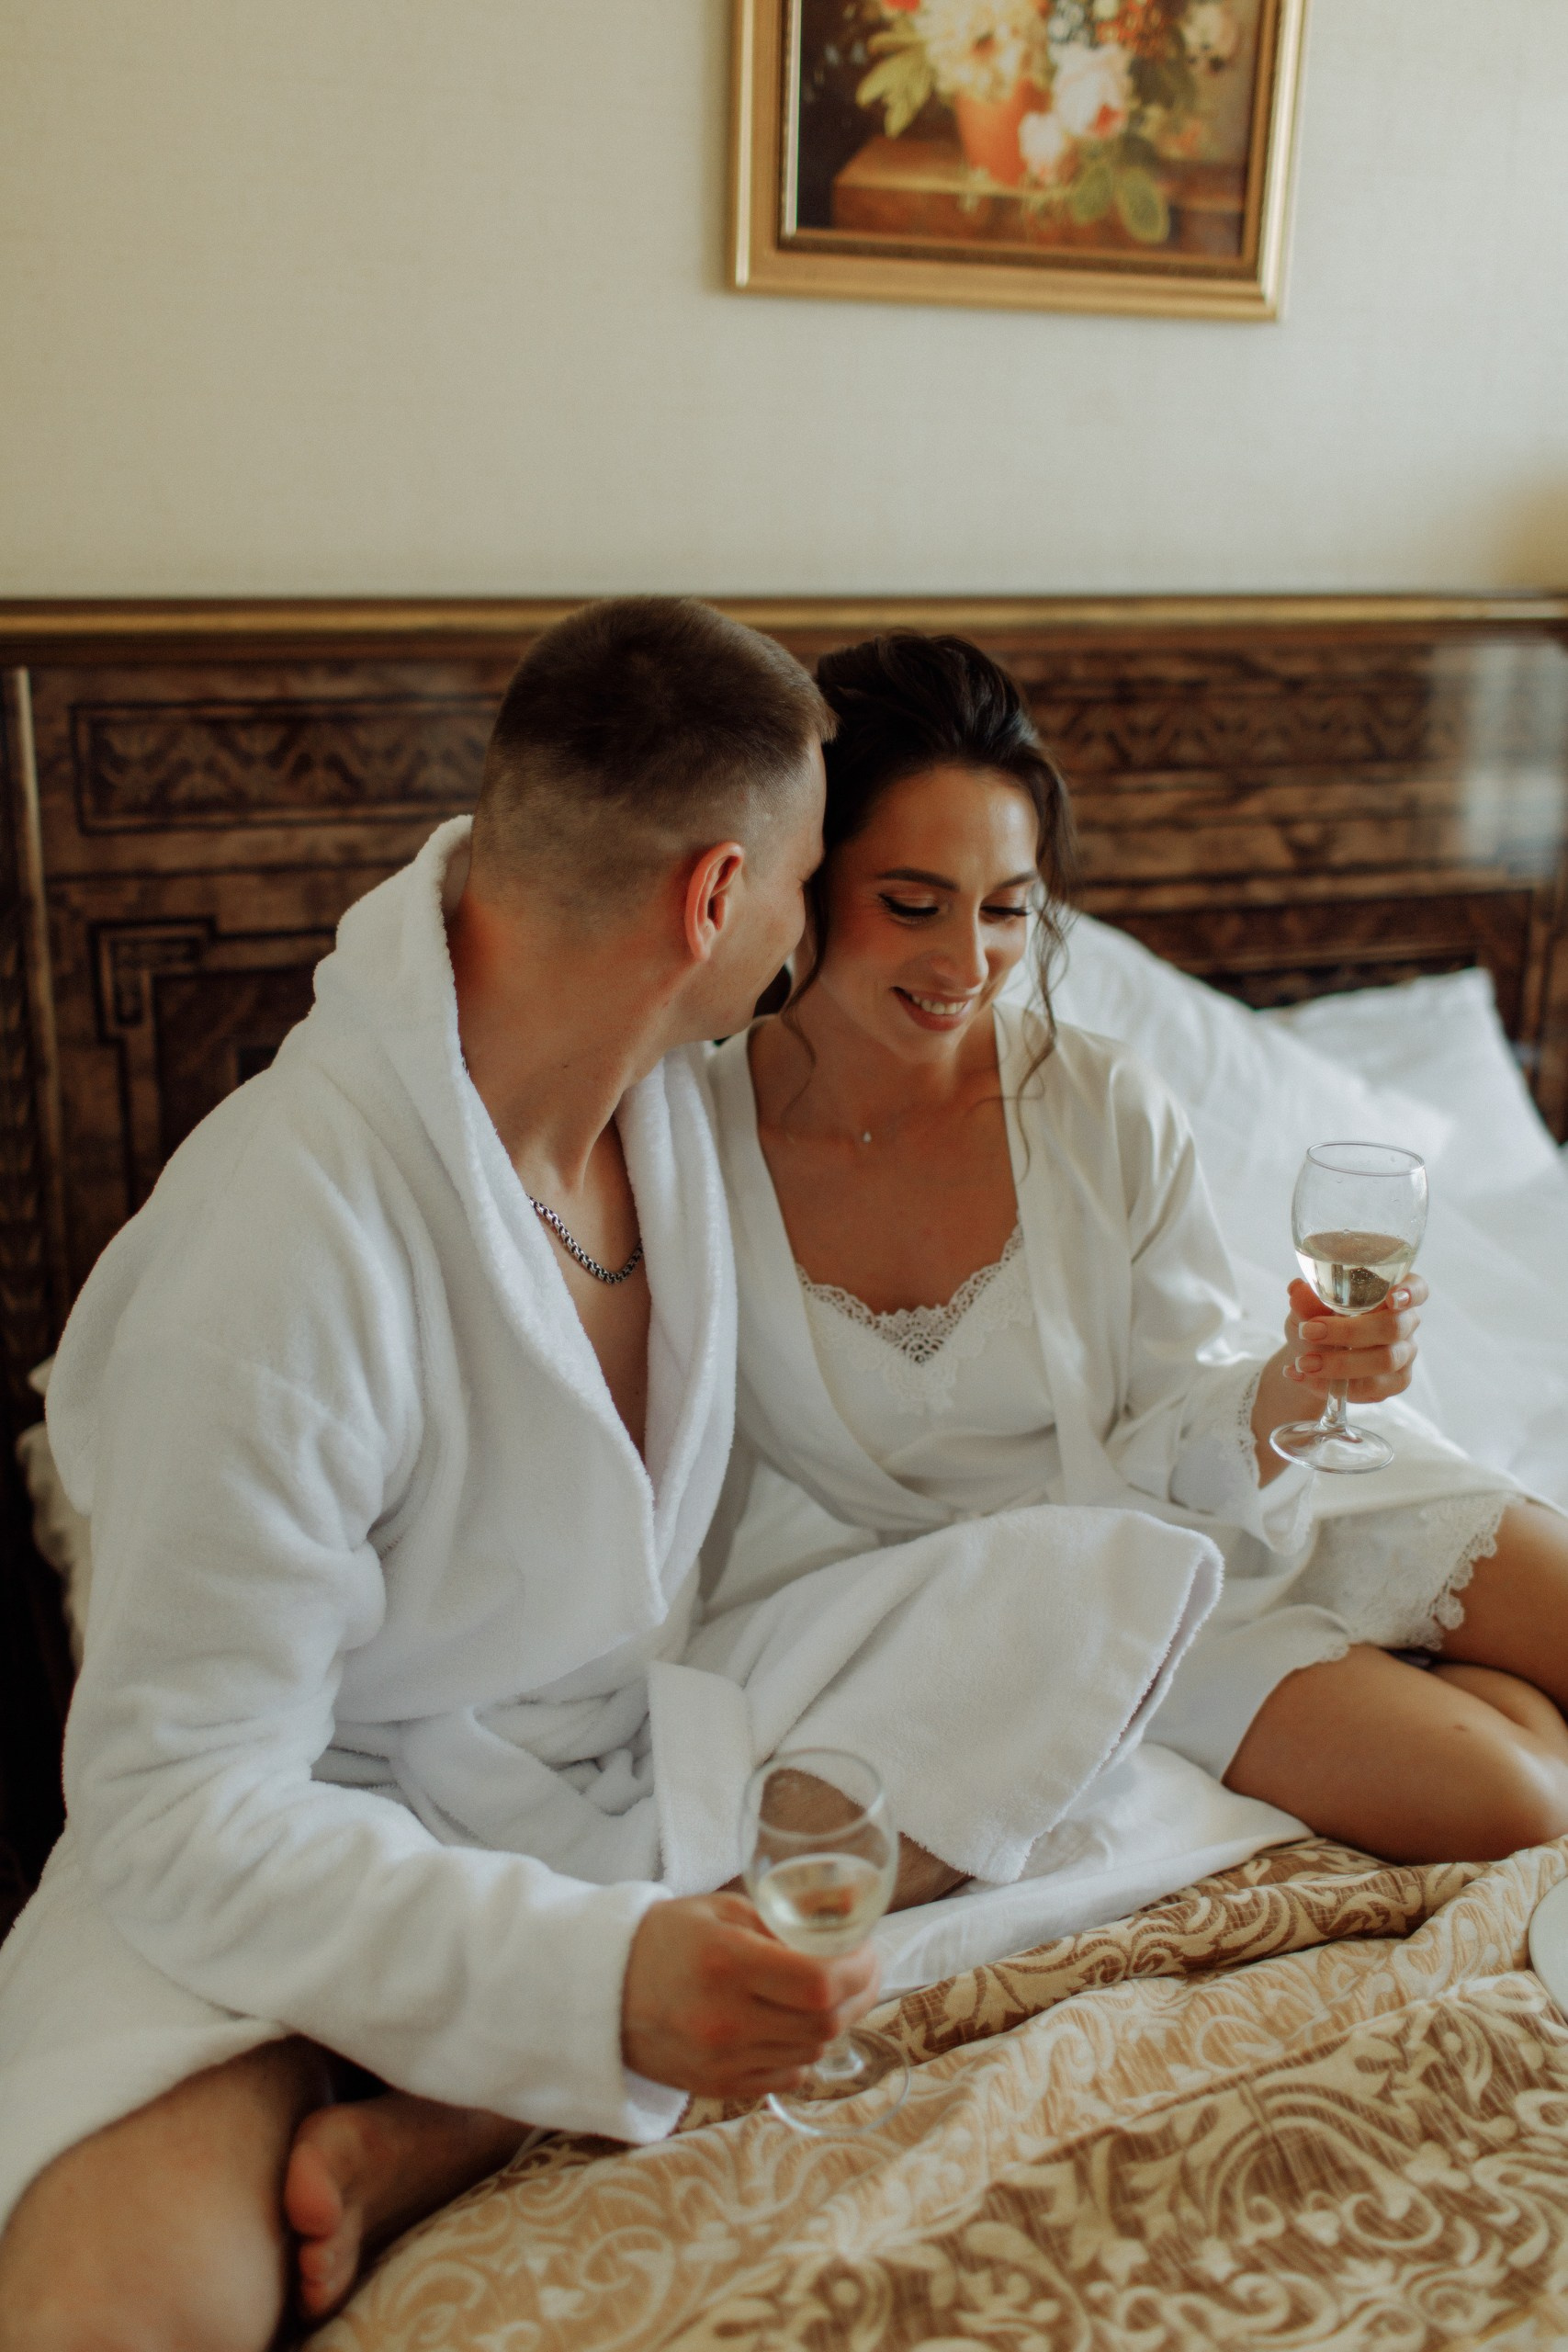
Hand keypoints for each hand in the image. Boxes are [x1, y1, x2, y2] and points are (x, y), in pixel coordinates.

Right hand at [620, 1891, 881, 2097]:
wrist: (603, 1991)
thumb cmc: (666, 1938)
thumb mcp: (723, 1909)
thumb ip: (784, 1921)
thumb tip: (849, 1923)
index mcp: (727, 1963)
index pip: (819, 1982)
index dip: (859, 1968)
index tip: (867, 1950)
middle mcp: (725, 2020)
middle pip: (824, 2022)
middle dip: (858, 1994)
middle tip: (862, 1970)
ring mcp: (722, 2061)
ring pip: (813, 2052)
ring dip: (835, 2023)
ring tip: (833, 1994)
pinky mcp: (719, 2087)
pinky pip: (788, 2075)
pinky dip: (805, 2050)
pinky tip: (798, 2025)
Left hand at [1281, 1273, 1426, 1403]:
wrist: (1311, 1356)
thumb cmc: (1317, 1320)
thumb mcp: (1306, 1308)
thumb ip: (1307, 1301)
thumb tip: (1297, 1289)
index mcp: (1392, 1293)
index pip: (1416, 1288)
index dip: (1410, 1292)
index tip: (1393, 1297)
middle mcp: (1405, 1322)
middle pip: (1393, 1327)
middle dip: (1349, 1331)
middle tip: (1309, 1332)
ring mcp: (1404, 1353)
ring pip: (1385, 1360)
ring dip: (1341, 1364)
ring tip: (1304, 1363)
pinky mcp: (1395, 1382)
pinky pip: (1372, 1388)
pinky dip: (1333, 1385)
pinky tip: (1303, 1377)